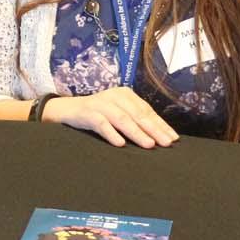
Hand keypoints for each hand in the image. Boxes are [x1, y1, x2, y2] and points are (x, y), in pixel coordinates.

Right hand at [42, 88, 177, 148]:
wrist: (67, 110)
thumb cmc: (98, 114)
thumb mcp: (117, 113)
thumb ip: (134, 120)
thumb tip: (159, 136)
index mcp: (125, 94)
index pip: (147, 111)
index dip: (160, 124)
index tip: (173, 138)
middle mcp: (114, 96)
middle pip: (137, 114)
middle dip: (153, 129)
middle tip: (166, 143)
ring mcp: (100, 103)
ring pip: (122, 119)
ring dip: (136, 132)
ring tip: (148, 144)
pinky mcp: (87, 113)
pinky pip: (101, 124)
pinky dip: (111, 133)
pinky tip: (120, 144)